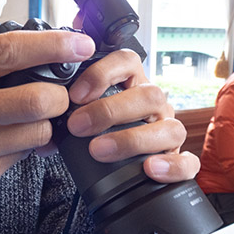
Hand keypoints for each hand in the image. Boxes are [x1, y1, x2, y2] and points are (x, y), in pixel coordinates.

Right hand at [0, 29, 96, 233]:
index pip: (5, 51)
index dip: (51, 45)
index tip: (79, 43)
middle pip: (33, 98)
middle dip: (60, 95)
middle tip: (61, 92)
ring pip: (35, 131)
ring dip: (47, 124)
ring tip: (36, 118)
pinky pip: (21, 155)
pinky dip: (28, 145)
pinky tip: (16, 140)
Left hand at [63, 49, 199, 183]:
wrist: (122, 171)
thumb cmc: (100, 134)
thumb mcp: (83, 114)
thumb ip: (72, 103)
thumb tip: (46, 101)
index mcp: (134, 86)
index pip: (128, 61)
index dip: (102, 73)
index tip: (75, 95)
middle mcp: (157, 105)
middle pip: (149, 95)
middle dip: (109, 111)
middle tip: (78, 126)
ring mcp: (170, 132)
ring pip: (169, 128)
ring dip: (131, 139)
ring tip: (100, 150)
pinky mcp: (179, 161)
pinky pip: (187, 162)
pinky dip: (171, 166)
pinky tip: (150, 169)